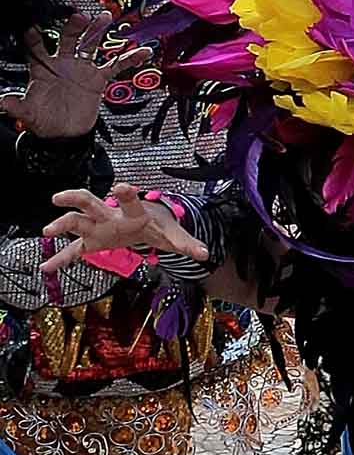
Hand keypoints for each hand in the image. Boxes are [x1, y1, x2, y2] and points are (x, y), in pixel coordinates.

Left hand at [0, 13, 151, 138]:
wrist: (64, 133)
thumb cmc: (43, 121)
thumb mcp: (27, 114)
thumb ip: (16, 106)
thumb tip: (2, 101)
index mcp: (43, 69)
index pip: (37, 48)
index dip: (34, 38)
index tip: (34, 27)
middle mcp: (62, 64)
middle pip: (67, 40)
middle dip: (73, 28)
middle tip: (80, 18)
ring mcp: (81, 69)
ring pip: (90, 46)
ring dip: (97, 32)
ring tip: (105, 18)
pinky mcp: (98, 79)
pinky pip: (115, 66)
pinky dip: (128, 59)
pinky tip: (141, 51)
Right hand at [41, 183, 208, 272]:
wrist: (148, 224)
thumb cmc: (159, 225)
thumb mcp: (174, 234)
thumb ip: (187, 244)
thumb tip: (206, 254)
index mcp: (135, 212)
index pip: (130, 200)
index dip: (126, 194)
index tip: (121, 187)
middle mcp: (113, 215)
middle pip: (92, 202)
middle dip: (77, 199)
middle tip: (59, 197)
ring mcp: (99, 228)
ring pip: (77, 221)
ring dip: (62, 225)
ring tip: (46, 232)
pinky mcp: (92, 242)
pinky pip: (74, 251)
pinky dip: (61, 259)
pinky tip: (46, 267)